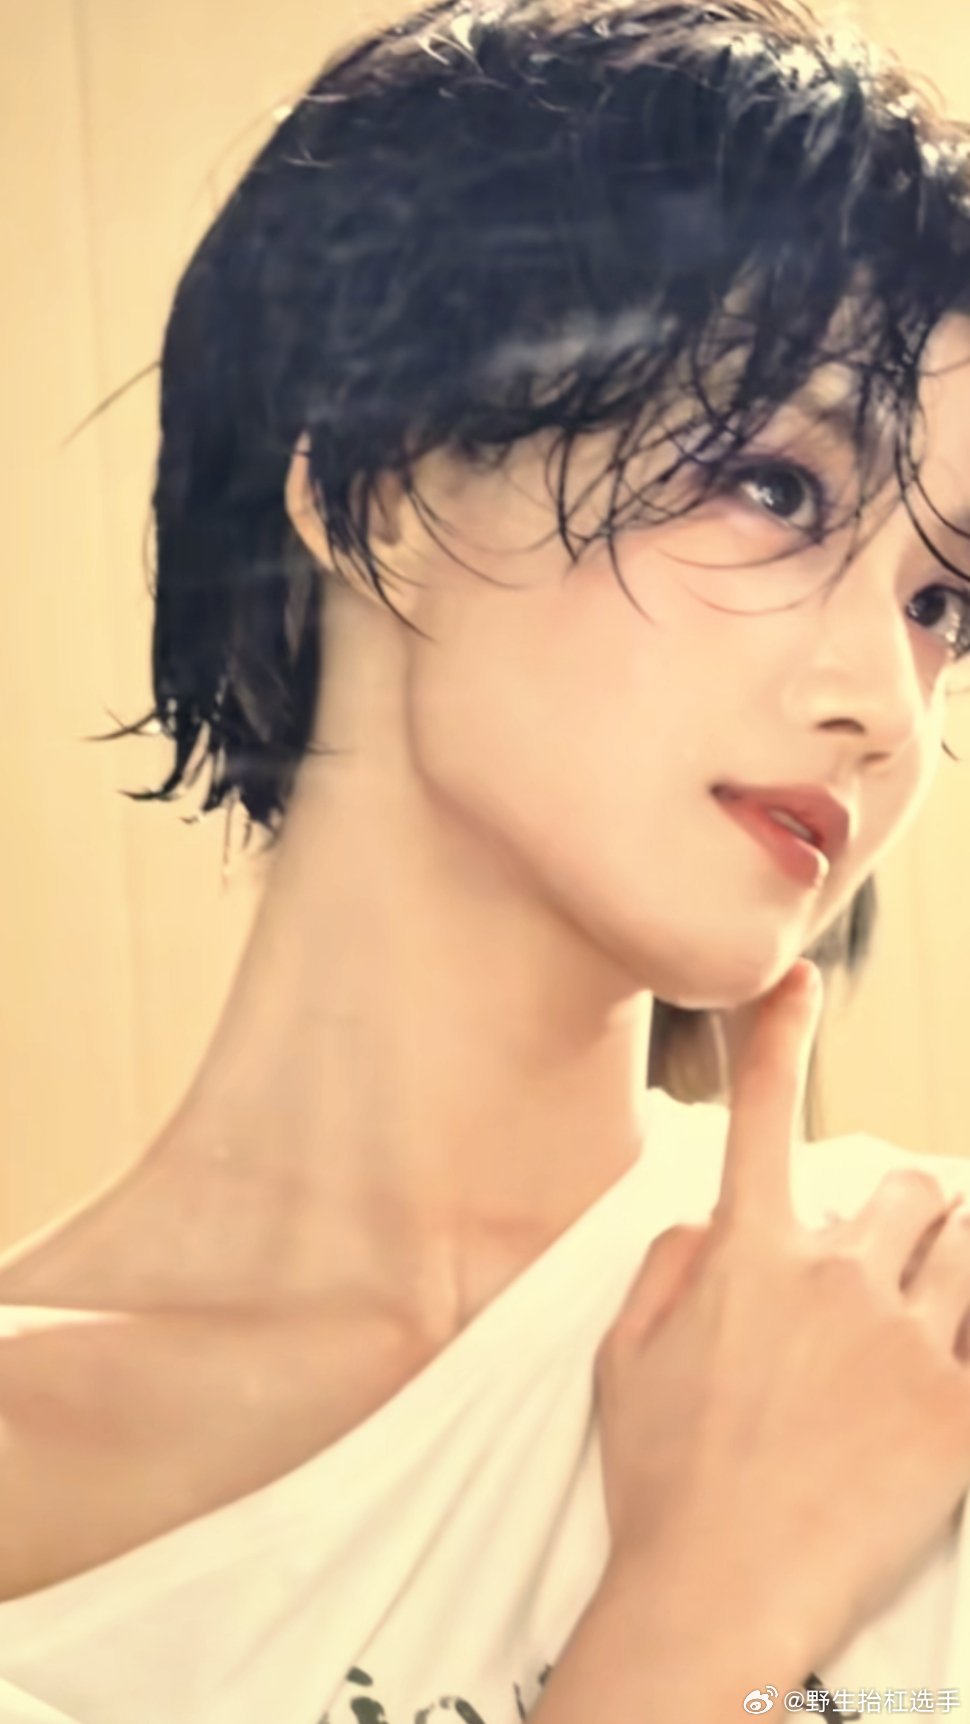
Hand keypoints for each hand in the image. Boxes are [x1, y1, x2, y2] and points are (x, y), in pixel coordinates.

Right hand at [594, 961, 969, 1669]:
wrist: (718, 1596)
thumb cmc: (664, 1481)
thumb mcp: (622, 1361)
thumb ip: (665, 1268)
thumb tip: (705, 1221)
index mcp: (746, 1257)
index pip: (762, 1118)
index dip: (778, 1038)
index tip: (798, 981)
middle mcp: (832, 1279)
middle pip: (904, 1189)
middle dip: (901, 1217)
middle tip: (883, 1275)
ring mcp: (905, 1343)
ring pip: (965, 1248)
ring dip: (951, 1265)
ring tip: (925, 1317)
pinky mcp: (958, 1413)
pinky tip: (951, 1355)